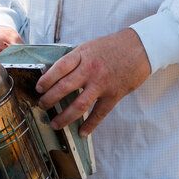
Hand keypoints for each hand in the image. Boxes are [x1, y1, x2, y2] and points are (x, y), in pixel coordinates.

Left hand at [35, 28, 150, 136]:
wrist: (141, 47)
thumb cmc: (112, 46)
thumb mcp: (89, 46)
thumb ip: (75, 59)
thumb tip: (56, 74)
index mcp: (82, 55)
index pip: (59, 68)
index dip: (46, 79)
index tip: (38, 88)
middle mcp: (90, 69)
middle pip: (65, 87)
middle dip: (50, 99)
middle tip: (42, 106)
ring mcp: (102, 84)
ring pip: (79, 104)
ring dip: (65, 116)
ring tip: (55, 123)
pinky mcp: (114, 94)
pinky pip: (100, 113)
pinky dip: (90, 124)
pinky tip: (82, 132)